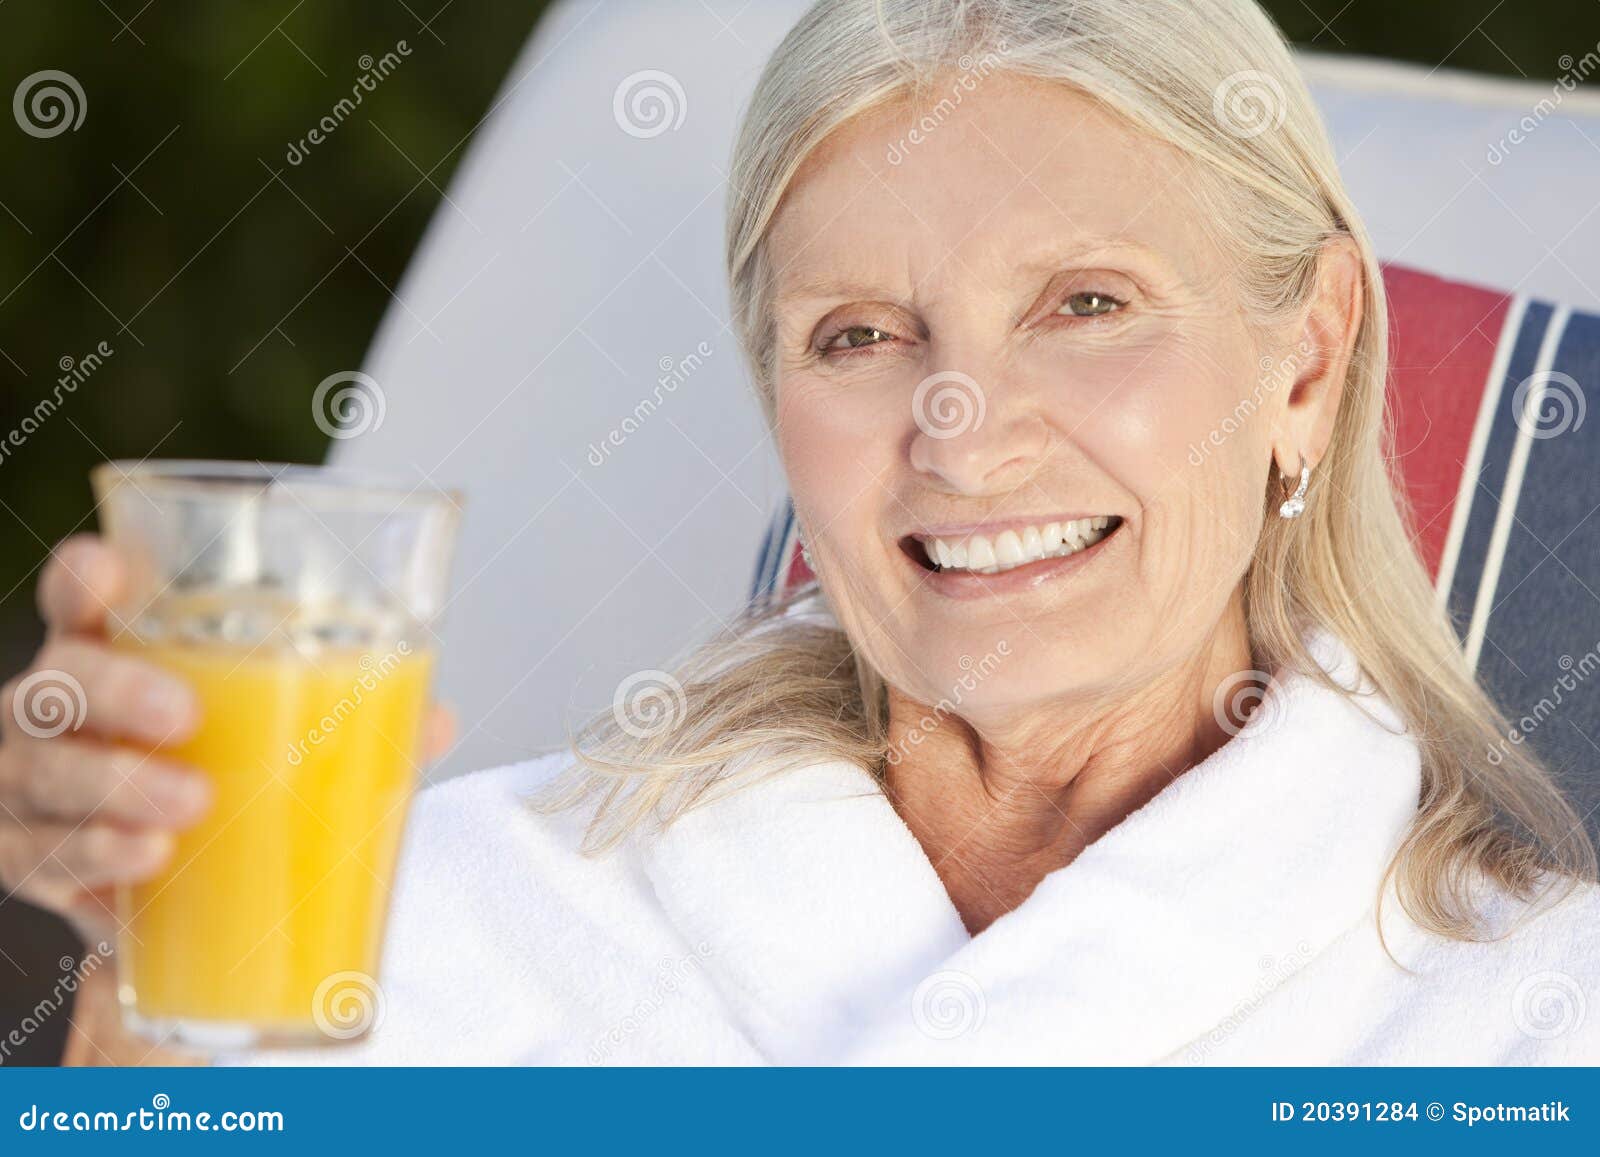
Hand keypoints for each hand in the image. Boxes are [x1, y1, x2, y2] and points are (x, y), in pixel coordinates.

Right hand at [0, 534, 454, 945]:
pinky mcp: (35, 857)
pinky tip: (148, 860)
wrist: (173, 882)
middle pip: (59, 682)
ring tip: (189, 803)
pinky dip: (97, 858)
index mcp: (118, 653)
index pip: (80, 597)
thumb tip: (436, 720)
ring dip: (115, 786)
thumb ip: (357, 717)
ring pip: (45, 771)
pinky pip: (44, 856)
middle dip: (117, 692)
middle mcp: (61, 710)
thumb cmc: (225, 774)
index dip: (86, 578)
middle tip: (184, 715)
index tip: (113, 574)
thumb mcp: (287, 733)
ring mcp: (35, 782)